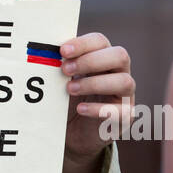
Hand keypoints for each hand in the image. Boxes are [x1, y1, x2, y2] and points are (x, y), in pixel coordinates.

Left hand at [59, 32, 133, 160]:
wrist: (73, 132)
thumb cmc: (68, 99)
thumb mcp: (62, 80)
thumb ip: (60, 66)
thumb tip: (46, 53)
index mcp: (103, 57)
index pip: (101, 41)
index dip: (83, 44)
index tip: (63, 51)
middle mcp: (119, 72)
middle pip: (119, 55)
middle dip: (91, 61)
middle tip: (65, 70)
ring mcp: (125, 94)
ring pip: (125, 81)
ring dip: (95, 83)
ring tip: (70, 89)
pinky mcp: (125, 116)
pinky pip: (121, 111)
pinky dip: (99, 109)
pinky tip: (80, 108)